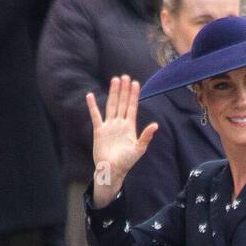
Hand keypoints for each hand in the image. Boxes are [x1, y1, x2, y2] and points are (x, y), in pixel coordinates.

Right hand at [86, 74, 157, 207]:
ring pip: (111, 105)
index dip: (133, 95)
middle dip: (124, 90)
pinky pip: (95, 115)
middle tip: (125, 76)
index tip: (135, 83)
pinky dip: (92, 106)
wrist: (112, 169)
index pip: (132, 107)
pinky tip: (90, 96)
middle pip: (121, 103)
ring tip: (114, 80)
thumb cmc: (126, 162)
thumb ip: (146, 136)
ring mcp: (109, 126)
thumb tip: (156, 125)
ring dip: (113, 93)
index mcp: (130, 127)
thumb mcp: (139, 149)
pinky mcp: (99, 130)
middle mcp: (120, 124)